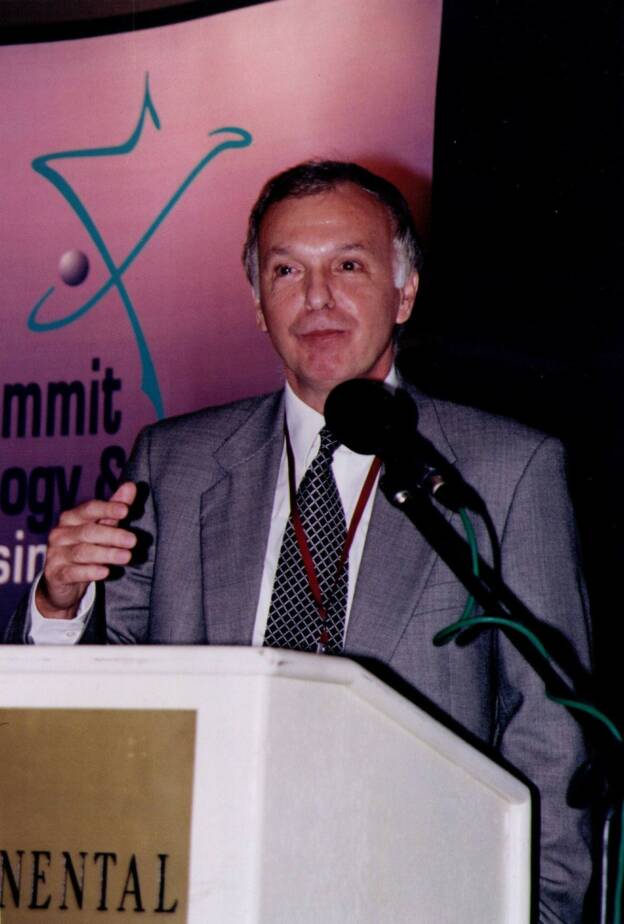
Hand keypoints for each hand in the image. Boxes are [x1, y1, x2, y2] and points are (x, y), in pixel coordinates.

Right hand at [36, 482, 137, 618]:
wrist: (61, 580)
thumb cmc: (86, 547)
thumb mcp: (101, 528)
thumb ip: (114, 509)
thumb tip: (131, 485)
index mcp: (71, 517)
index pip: (90, 509)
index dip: (107, 508)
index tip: (125, 510)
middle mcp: (60, 533)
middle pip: (88, 531)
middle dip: (112, 535)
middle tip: (133, 540)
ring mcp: (56, 554)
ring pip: (82, 552)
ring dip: (106, 554)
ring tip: (126, 556)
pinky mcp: (55, 574)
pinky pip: (73, 572)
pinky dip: (89, 572)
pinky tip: (105, 572)